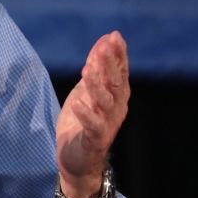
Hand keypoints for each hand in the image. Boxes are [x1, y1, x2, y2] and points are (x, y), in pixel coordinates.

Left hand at [56, 31, 129, 197]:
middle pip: (116, 84)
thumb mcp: (86, 91)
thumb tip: (102, 42)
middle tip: (103, 48)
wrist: (77, 160)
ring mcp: (108, 124)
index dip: (118, 54)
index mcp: (116, 95)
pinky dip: (86, 114)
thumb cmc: (82, 122)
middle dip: (109, 65)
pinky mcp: (96, 139)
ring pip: (105, 102)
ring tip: (87, 70)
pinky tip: (77, 103)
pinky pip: (93, 126)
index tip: (114, 36)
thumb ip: (95, 69)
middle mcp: (116, 108)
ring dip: (97, 85)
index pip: (121, 71)